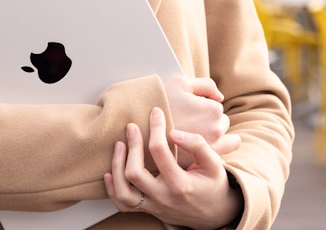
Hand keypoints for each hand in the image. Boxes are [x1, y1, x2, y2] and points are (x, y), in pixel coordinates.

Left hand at [103, 107, 242, 229]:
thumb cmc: (214, 184)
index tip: (155, 112)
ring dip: (116, 166)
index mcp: (181, 184)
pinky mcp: (148, 210)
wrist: (216, 214)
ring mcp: (154, 206)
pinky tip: (110, 171)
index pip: (159, 152)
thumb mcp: (214, 164)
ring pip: (123, 192)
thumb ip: (197, 145)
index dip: (155, 128)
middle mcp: (163, 197)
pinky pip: (123, 204)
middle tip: (132, 126)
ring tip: (119, 145)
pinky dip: (112, 188)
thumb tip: (174, 132)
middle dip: (131, 145)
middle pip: (135, 173)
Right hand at [163, 76, 239, 165]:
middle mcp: (215, 131)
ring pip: (223, 143)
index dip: (203, 106)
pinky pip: (213, 158)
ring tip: (196, 137)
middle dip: (210, 122)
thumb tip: (220, 97)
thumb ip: (206, 86)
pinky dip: (208, 155)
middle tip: (190, 121)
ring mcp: (208, 149)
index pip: (217, 106)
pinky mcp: (199, 163)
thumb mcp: (181, 83)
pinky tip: (196, 152)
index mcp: (213, 110)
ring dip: (215, 139)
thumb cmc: (159, 101)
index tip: (188, 108)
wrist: (137, 125)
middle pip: (221, 125)